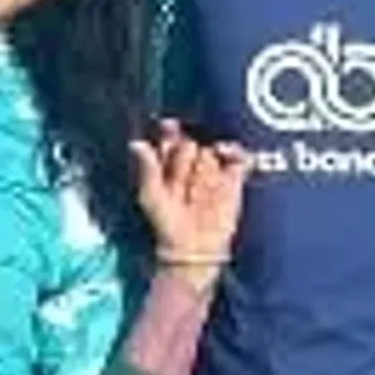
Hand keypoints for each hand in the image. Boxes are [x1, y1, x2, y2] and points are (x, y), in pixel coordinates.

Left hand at [131, 122, 249, 273]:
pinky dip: (233, 151)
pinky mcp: (234, 178)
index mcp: (168, 163)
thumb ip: (147, 168)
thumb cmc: (166, 223)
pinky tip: (224, 152)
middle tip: (181, 181)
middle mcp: (191, 162)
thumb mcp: (151, 195)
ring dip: (203, 167)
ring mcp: (212, 169)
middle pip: (190, 144)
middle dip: (185, 158)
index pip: (170, 137)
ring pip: (209, 151)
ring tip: (197, 192)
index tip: (170, 126)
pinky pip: (238, 156)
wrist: (193, 247)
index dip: (170, 131)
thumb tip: (137, 143)